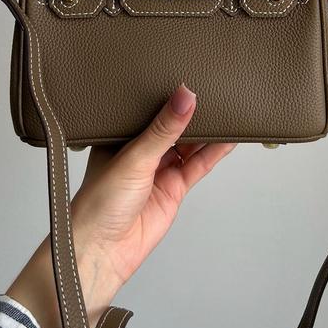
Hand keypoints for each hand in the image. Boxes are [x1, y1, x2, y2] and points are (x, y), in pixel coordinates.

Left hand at [7, 84, 235, 327]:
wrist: (102, 251)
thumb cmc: (99, 203)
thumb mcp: (134, 157)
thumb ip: (164, 129)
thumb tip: (185, 96)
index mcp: (121, 135)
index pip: (149, 108)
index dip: (168, 93)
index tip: (189, 75)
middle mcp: (140, 150)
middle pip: (173, 125)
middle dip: (191, 110)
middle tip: (214, 88)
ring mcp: (159, 169)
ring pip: (189, 144)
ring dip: (207, 130)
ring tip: (228, 109)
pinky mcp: (174, 188)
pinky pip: (198, 165)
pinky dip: (214, 153)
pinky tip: (229, 138)